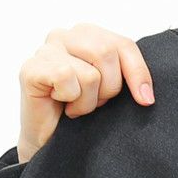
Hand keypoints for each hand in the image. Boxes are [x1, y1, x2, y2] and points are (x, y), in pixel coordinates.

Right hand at [17, 22, 155, 163]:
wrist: (51, 142)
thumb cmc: (81, 114)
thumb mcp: (111, 91)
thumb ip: (127, 77)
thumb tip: (146, 96)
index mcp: (87, 35)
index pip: (124, 44)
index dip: (138, 73)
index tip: (145, 100)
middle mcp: (65, 35)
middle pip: (106, 53)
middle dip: (109, 88)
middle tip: (96, 103)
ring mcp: (46, 50)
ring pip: (89, 73)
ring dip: (88, 101)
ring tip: (76, 105)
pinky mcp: (31, 68)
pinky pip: (66, 78)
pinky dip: (69, 99)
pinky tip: (60, 103)